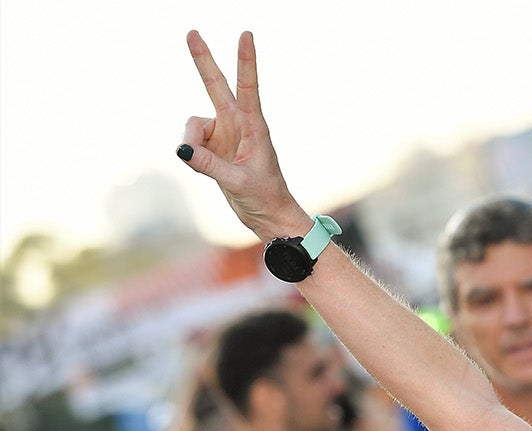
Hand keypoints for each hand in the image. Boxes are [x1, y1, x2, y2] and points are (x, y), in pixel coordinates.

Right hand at [178, 31, 308, 240]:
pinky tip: (204, 169)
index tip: (246, 35)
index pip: (249, 88)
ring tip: (205, 167)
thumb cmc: (264, 198)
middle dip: (203, 60)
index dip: (246, 61)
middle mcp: (238, 125)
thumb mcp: (238, 183)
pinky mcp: (213, 146)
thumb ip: (209, 165)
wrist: (268, 216)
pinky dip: (191, 155)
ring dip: (192, 143)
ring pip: (192, 126)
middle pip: (216, 86)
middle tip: (191, 32)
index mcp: (255, 127)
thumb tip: (181, 149)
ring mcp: (224, 134)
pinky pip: (190, 143)